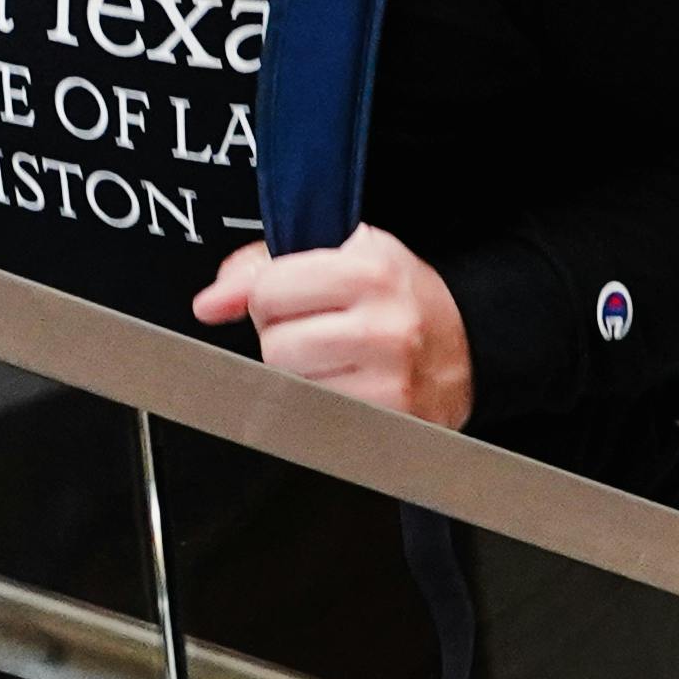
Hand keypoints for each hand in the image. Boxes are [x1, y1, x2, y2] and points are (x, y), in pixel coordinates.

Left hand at [190, 226, 471, 427]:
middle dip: (285, 340)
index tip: (298, 300)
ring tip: (336, 360)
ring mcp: (391, 378)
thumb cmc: (398, 299)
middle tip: (319, 333)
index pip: (268, 291)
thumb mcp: (341, 257)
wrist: (470, 344)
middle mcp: (384, 323)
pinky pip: (316, 419)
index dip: (272, 297)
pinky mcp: (391, 420)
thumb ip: (263, 268)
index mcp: (369, 268)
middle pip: (274, 347)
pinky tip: (349, 386)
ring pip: (291, 388)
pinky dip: (321, 406)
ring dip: (301, 378)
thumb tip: (209, 304)